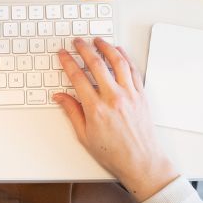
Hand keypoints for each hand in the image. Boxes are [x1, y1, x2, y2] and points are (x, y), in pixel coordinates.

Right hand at [53, 38, 177, 201]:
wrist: (141, 162)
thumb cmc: (114, 153)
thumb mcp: (85, 136)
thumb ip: (72, 112)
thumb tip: (60, 97)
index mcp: (96, 109)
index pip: (77, 77)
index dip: (67, 62)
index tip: (63, 54)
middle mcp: (113, 98)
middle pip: (96, 64)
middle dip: (84, 49)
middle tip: (77, 42)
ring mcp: (129, 94)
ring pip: (117, 62)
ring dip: (106, 47)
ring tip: (98, 41)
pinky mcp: (141, 95)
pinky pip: (133, 70)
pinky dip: (125, 57)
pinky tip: (119, 52)